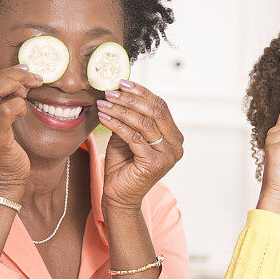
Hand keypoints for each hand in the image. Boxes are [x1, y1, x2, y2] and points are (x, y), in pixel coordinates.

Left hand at [97, 80, 183, 210]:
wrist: (119, 195)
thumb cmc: (123, 165)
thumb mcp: (129, 134)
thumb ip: (132, 117)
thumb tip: (120, 90)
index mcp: (174, 136)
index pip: (161, 106)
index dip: (142, 92)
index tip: (122, 83)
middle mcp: (176, 145)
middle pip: (155, 112)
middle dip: (131, 99)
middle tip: (111, 92)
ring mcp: (167, 156)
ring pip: (144, 123)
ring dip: (120, 110)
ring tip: (103, 103)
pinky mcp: (154, 164)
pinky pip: (134, 137)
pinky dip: (117, 124)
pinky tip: (103, 118)